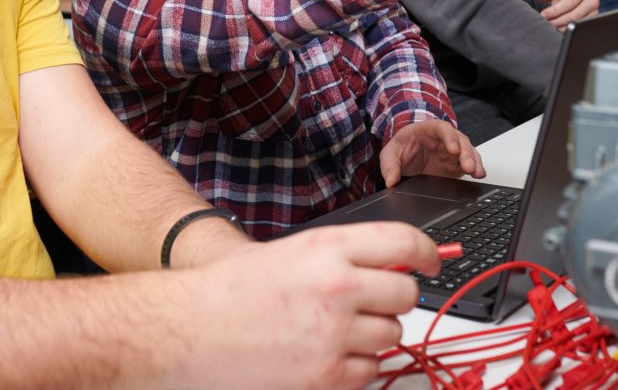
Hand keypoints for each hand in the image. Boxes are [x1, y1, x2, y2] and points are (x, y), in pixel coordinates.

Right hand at [181, 222, 439, 389]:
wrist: (185, 330)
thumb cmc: (227, 292)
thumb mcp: (288, 252)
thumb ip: (341, 256)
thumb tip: (393, 265)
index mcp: (326, 248)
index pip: (404, 242)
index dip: (427, 252)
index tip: (432, 261)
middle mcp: (336, 287)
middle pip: (406, 294)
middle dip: (394, 299)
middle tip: (371, 303)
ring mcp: (333, 334)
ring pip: (391, 335)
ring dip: (373, 335)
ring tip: (333, 331)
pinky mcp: (326, 376)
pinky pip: (370, 372)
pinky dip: (356, 368)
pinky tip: (325, 356)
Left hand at [379, 118, 485, 187]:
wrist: (407, 155)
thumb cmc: (402, 147)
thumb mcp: (390, 154)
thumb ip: (389, 166)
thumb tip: (391, 181)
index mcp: (429, 129)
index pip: (443, 129)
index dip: (450, 138)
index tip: (453, 149)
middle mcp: (445, 138)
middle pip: (460, 140)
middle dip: (466, 153)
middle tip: (468, 166)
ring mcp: (454, 151)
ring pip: (469, 152)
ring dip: (474, 162)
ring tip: (476, 173)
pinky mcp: (457, 163)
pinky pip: (470, 164)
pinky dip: (476, 169)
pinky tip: (480, 175)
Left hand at [538, 0, 598, 28]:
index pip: (568, 3)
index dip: (554, 11)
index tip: (543, 14)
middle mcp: (592, 1)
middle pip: (572, 16)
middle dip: (556, 21)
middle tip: (545, 22)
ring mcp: (594, 12)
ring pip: (575, 24)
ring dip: (560, 26)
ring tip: (550, 25)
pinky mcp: (593, 20)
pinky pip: (579, 28)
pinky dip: (567, 29)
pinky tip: (558, 27)